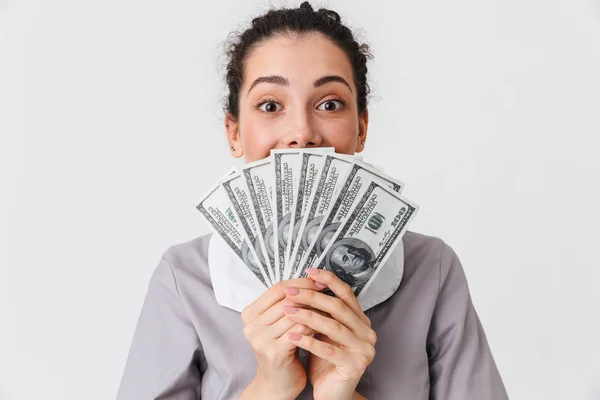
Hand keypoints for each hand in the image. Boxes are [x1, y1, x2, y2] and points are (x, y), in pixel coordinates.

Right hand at [239, 279, 317, 399]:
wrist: (277, 383)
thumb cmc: (281, 350)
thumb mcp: (279, 323)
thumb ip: (287, 303)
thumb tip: (312, 280)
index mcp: (249, 314)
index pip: (277, 288)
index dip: (300, 282)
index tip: (318, 280)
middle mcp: (251, 325)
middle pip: (286, 299)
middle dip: (310, 294)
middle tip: (328, 291)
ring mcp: (260, 339)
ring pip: (294, 314)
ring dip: (315, 309)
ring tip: (330, 306)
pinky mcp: (274, 352)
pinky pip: (299, 331)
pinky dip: (314, 325)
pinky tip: (326, 324)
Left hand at [282, 269, 375, 399]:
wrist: (333, 393)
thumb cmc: (326, 361)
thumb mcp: (323, 332)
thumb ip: (320, 312)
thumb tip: (300, 286)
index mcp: (361, 320)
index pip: (346, 293)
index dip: (328, 280)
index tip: (308, 271)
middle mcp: (367, 332)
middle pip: (338, 307)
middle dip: (312, 296)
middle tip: (290, 292)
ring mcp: (364, 349)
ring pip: (333, 327)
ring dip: (308, 316)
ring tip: (287, 311)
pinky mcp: (355, 365)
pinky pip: (329, 350)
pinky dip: (309, 342)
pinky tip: (292, 336)